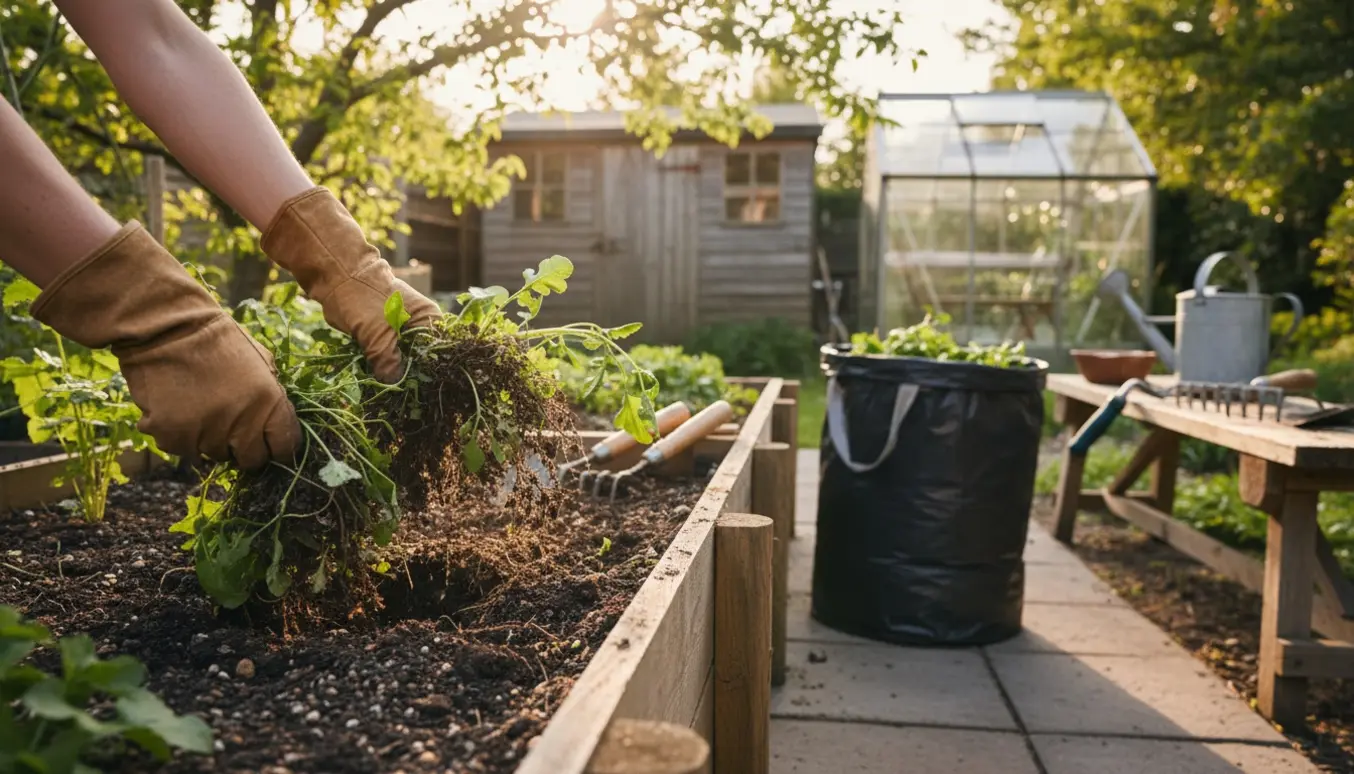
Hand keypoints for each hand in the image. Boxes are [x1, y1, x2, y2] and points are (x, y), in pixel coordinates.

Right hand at [31, 223, 300, 469]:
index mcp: (269, 403)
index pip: (285, 447)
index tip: (270, 443)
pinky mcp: (172, 436)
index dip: (279, 447)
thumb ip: (273, 393)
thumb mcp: (260, 360)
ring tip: (202, 409)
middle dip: (246, 448)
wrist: (166, 328)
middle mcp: (240, 424)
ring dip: (212, 440)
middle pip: (251, 460)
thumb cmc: (217, 339)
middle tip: (234, 428)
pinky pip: (183, 450)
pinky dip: (182, 436)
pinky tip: (178, 409)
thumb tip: (277, 421)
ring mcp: (205, 434)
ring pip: (215, 456)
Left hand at [260, 187, 440, 381]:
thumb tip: (394, 386)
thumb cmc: (360, 298)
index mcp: (429, 319)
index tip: (420, 392)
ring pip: (404, 355)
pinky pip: (389, 350)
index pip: (440, 353)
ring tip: (387, 387)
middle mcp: (421, 322)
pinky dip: (382, 361)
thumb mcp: (375, 335)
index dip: (431, 374)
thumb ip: (388, 362)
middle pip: (422, 357)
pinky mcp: (386, 327)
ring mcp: (403, 324)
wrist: (334, 272)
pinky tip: (376, 375)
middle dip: (410, 375)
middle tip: (400, 395)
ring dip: (393, 370)